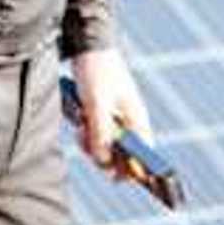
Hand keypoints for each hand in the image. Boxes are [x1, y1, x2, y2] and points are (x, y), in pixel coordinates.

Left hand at [69, 47, 151, 180]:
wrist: (85, 46)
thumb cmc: (96, 72)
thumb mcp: (95, 104)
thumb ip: (100, 133)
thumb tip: (103, 161)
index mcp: (137, 120)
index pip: (144, 155)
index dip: (134, 170)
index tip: (118, 178)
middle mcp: (129, 123)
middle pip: (121, 157)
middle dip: (102, 155)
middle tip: (87, 137)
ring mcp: (115, 121)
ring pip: (104, 149)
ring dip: (90, 143)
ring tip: (81, 123)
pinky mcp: (101, 118)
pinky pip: (94, 137)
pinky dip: (85, 133)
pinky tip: (79, 119)